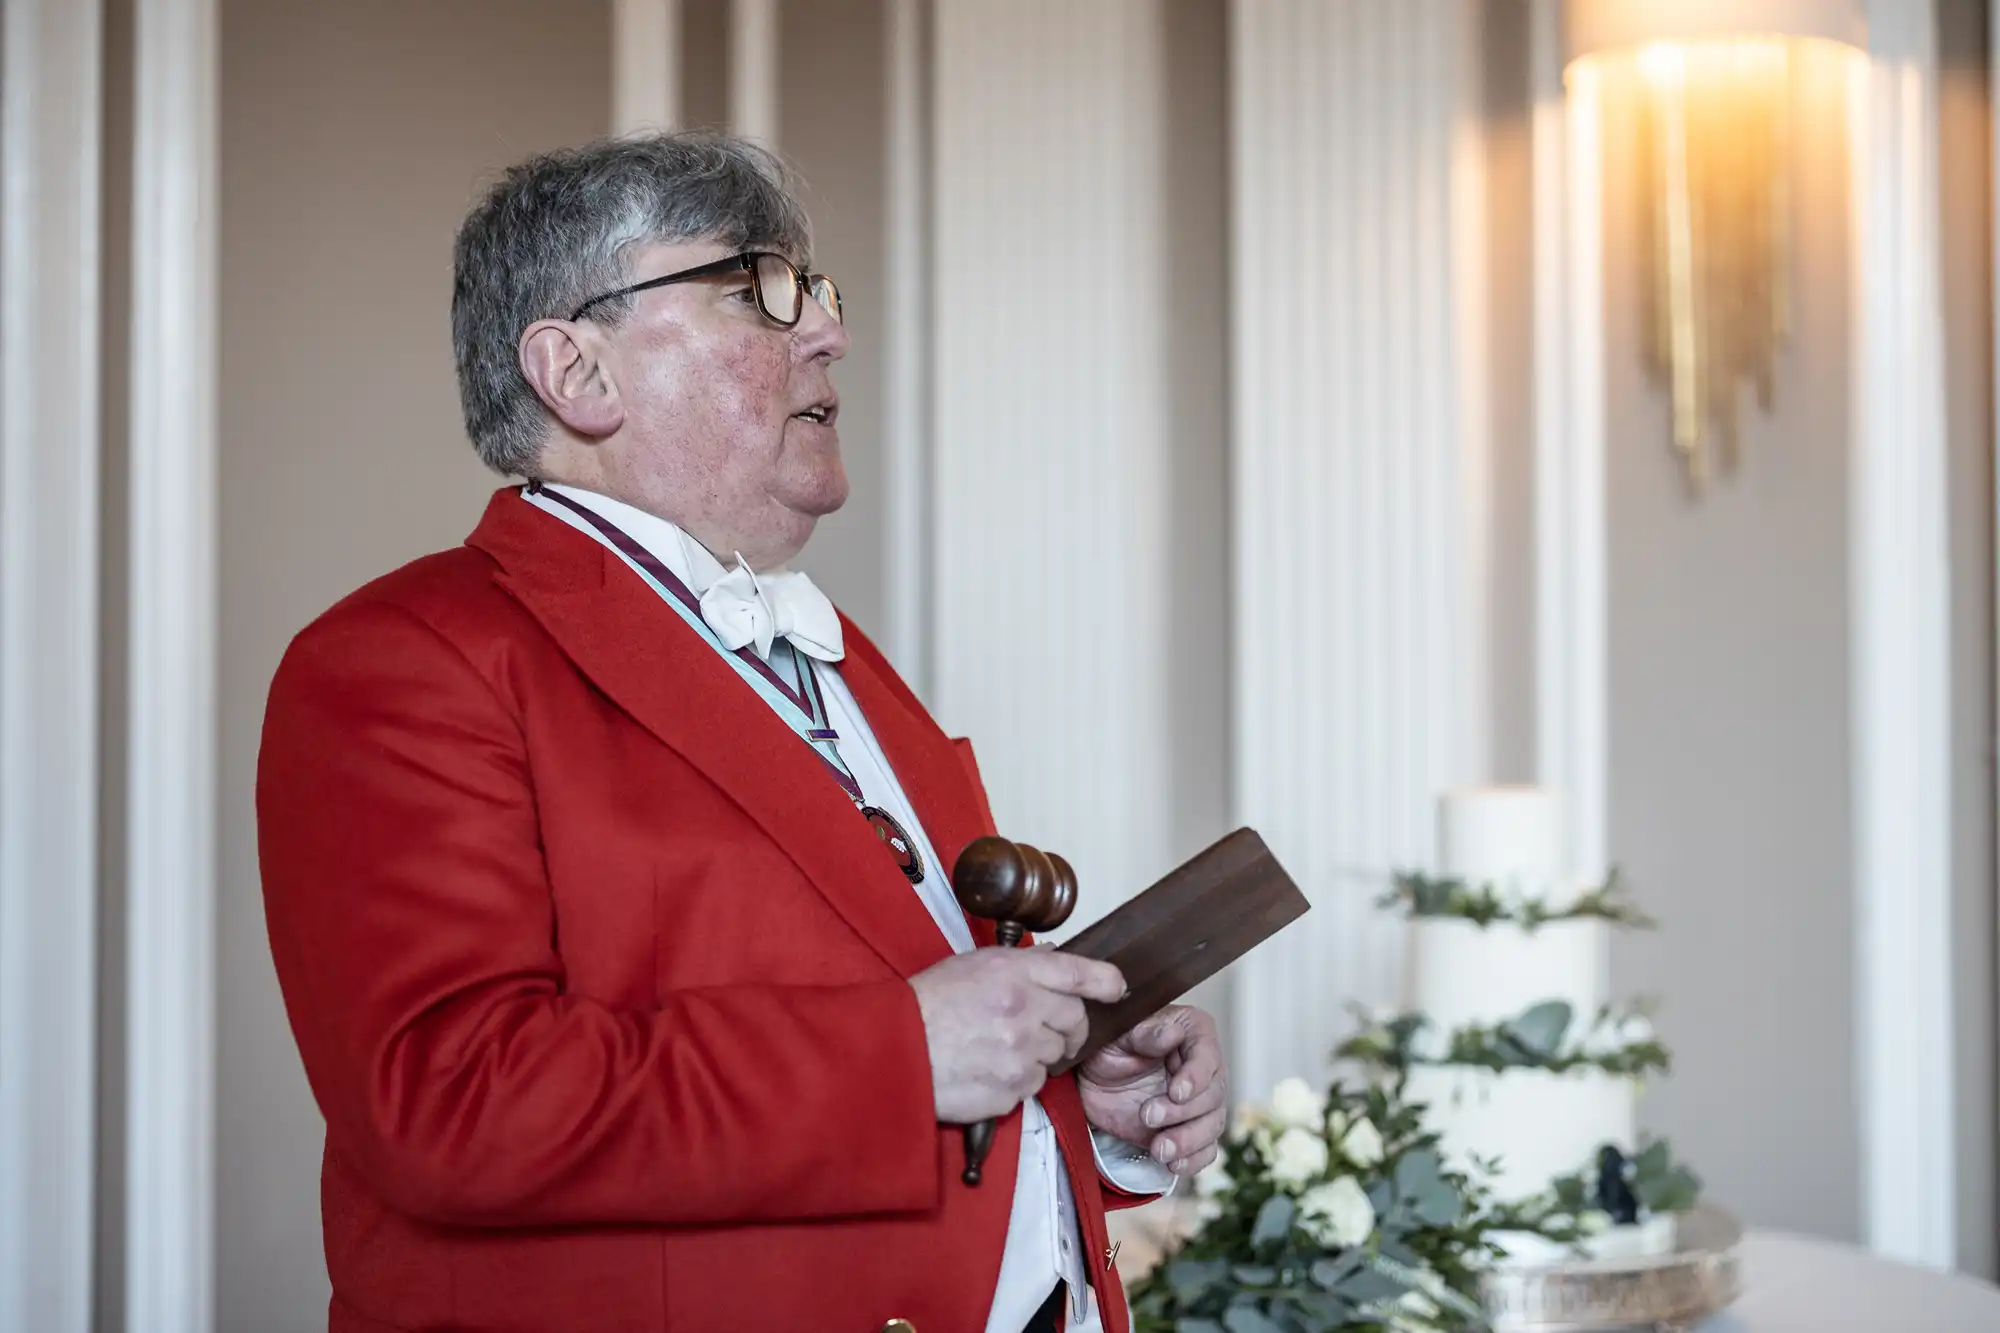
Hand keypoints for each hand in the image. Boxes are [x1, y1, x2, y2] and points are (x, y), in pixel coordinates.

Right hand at [910, 948, 1125, 1123]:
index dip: (1104, 981)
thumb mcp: (970, 966)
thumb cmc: (926, 1005)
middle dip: (1067, 1027)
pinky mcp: (1011, 1090)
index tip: (1116, 988)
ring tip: (999, 1048)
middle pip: (1074, 1021)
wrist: (892, 1050)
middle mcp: (1023, 1010)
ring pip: (1054, 1057)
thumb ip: (1018, 966)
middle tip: (1046, 1030)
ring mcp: (1019, 1054)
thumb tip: (1054, 963)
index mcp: (1013, 973)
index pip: (1078, 972)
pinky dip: (1017, 1081)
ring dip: (1038, 1055)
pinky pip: (1032, 1086)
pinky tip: (988, 1070)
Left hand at [1076, 1005, 1225, 1176]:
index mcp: (1194, 1035)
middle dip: (1182, 1113)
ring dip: (1188, 1141)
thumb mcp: (1120, 1035)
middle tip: (1148, 1116)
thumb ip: (1148, 1034)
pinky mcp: (1191, 1131)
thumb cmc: (1109, 1048)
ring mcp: (1200, 1103)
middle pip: (1213, 1096)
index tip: (1176, 1092)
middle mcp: (1205, 1069)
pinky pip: (1205, 1150)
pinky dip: (1193, 1160)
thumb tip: (1173, 1033)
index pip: (1208, 1056)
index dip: (1196, 1077)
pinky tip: (1174, 1164)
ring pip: (1212, 1125)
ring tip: (1159, 1149)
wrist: (1093, 1081)